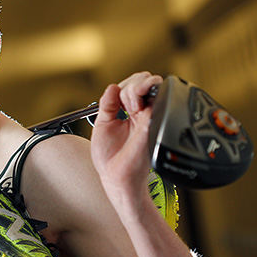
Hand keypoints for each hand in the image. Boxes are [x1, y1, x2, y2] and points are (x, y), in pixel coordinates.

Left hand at [90, 72, 161, 193]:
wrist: (116, 176)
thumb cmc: (110, 157)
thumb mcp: (103, 124)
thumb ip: (107, 104)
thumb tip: (112, 86)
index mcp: (131, 113)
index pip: (132, 85)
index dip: (123, 86)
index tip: (115, 100)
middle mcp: (143, 112)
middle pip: (143, 80)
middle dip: (130, 85)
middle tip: (124, 105)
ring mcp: (149, 115)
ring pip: (150, 83)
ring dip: (135, 88)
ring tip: (129, 107)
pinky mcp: (153, 121)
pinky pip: (153, 97)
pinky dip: (139, 95)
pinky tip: (133, 108)